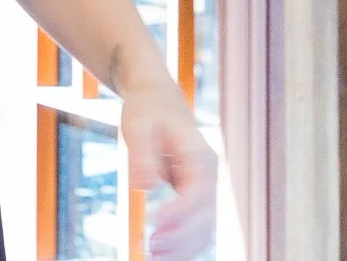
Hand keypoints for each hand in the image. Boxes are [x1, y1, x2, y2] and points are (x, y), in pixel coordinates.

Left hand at [120, 80, 217, 258]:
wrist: (157, 101)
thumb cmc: (147, 110)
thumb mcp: (138, 124)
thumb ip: (141, 154)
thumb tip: (142, 186)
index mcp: (199, 154)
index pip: (197, 190)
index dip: (179, 211)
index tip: (154, 222)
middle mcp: (209, 173)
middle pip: (206, 216)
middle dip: (180, 236)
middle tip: (149, 247)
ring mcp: (206, 186)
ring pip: (205, 228)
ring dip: (183, 246)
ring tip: (153, 254)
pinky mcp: (196, 196)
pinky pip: (196, 226)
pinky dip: (182, 242)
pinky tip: (161, 251)